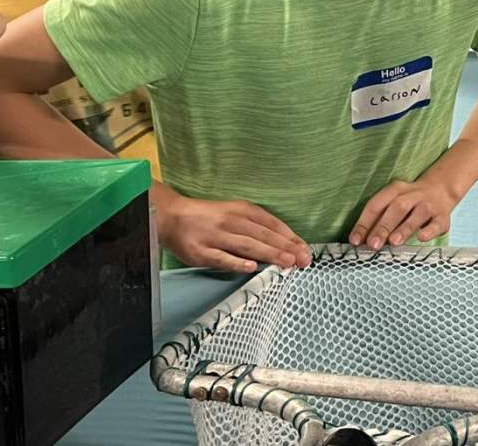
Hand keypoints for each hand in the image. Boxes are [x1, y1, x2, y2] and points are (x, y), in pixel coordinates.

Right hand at [155, 187, 311, 272]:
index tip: (305, 250)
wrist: (172, 216)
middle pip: (263, 235)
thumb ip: (256, 227)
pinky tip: (251, 267)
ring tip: (287, 263)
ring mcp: (215, 236)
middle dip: (285, 248)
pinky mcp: (200, 252)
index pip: (272, 224)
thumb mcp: (235, 213)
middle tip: (303, 260)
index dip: (290, 237)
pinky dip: (236, 262)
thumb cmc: (209, 217)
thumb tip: (284, 244)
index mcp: (242, 210)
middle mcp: (231, 221)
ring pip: (247, 245)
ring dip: (269, 253)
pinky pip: (220, 258)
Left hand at [348, 178, 455, 249]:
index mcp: (395, 190)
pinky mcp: (442, 217)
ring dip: (404, 228)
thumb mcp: (393, 202)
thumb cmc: (409, 202)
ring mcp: (428, 205)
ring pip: (417, 215)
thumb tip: (361, 242)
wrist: (441, 190)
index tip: (355, 240)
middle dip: (383, 226)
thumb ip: (379, 219)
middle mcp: (412, 195)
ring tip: (393, 242)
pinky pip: (436, 223)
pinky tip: (421, 237)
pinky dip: (429, 230)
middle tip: (373, 244)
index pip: (376, 205)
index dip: (364, 223)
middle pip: (396, 208)